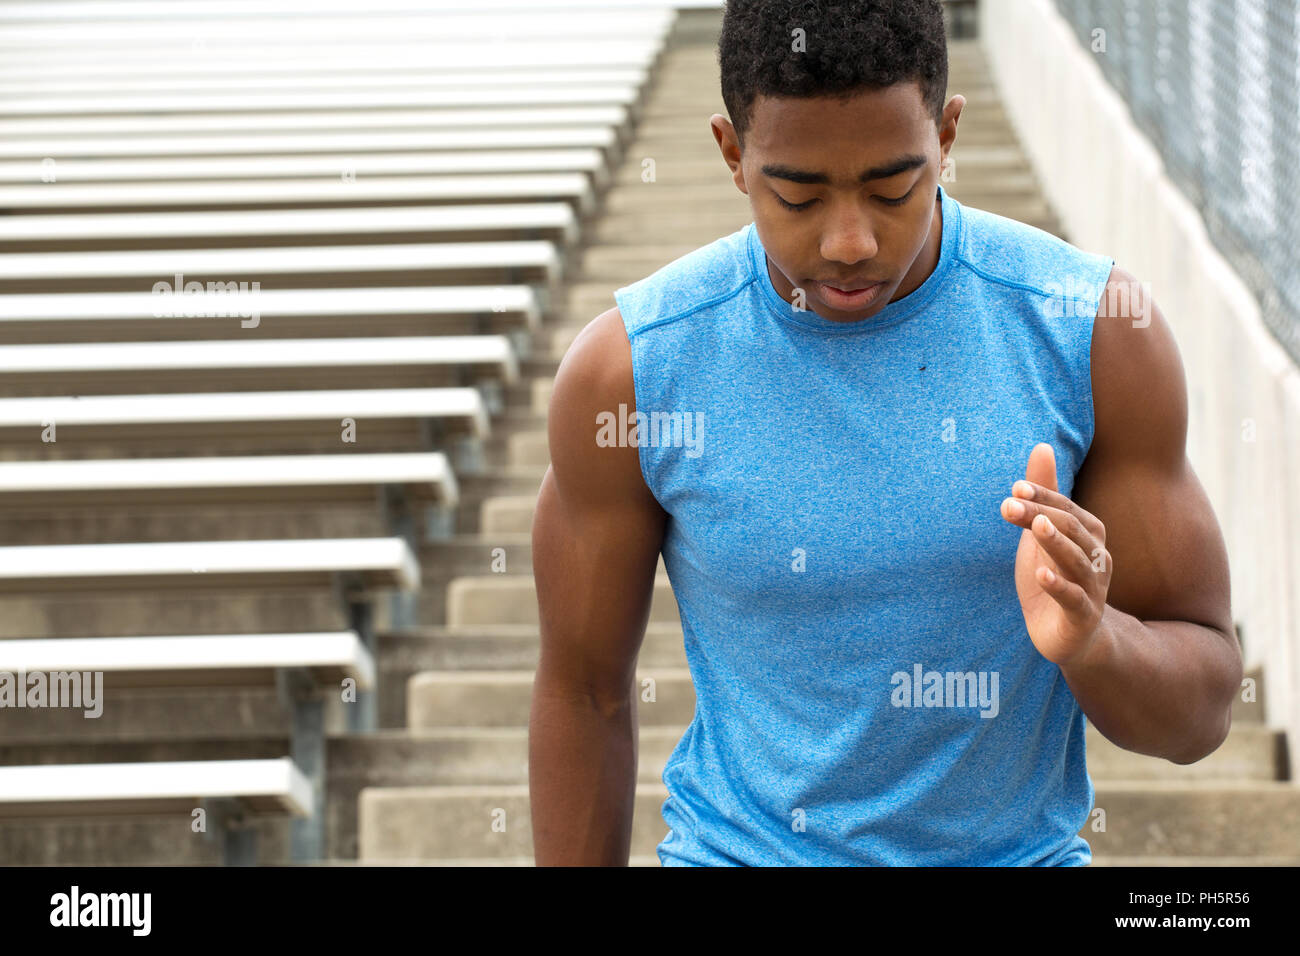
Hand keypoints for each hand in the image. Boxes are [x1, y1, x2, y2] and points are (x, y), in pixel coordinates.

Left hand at [999, 443, 1112, 666]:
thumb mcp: (1040, 535)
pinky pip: (1074, 599)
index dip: (1042, 497)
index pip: (1065, 509)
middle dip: (1041, 514)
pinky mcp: (1083, 617)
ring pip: (1076, 561)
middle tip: (1010, 503)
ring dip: (1055, 542)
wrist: (1069, 635)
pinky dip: (1059, 586)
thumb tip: (1041, 445)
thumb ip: (1043, 494)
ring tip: (1036, 526)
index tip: (1015, 488)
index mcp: (1088, 534)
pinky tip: (1041, 575)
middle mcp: (1096, 557)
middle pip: (1070, 530)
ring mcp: (1092, 588)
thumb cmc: (1054, 577)